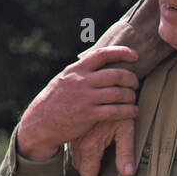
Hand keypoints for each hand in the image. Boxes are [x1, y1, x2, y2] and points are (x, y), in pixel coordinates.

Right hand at [16, 45, 139, 175]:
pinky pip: (115, 111)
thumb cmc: (56, 101)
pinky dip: (128, 111)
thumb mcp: (64, 80)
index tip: (135, 55)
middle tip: (135, 84)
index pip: (101, 54)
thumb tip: (99, 61)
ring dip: (131, 96)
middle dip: (131, 79)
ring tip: (134, 100)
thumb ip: (81, 72)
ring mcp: (84, 98)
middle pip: (115, 75)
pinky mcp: (88, 115)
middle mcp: (81, 81)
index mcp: (76, 70)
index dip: (121, 52)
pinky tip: (133, 112)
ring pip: (118, 93)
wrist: (41, 122)